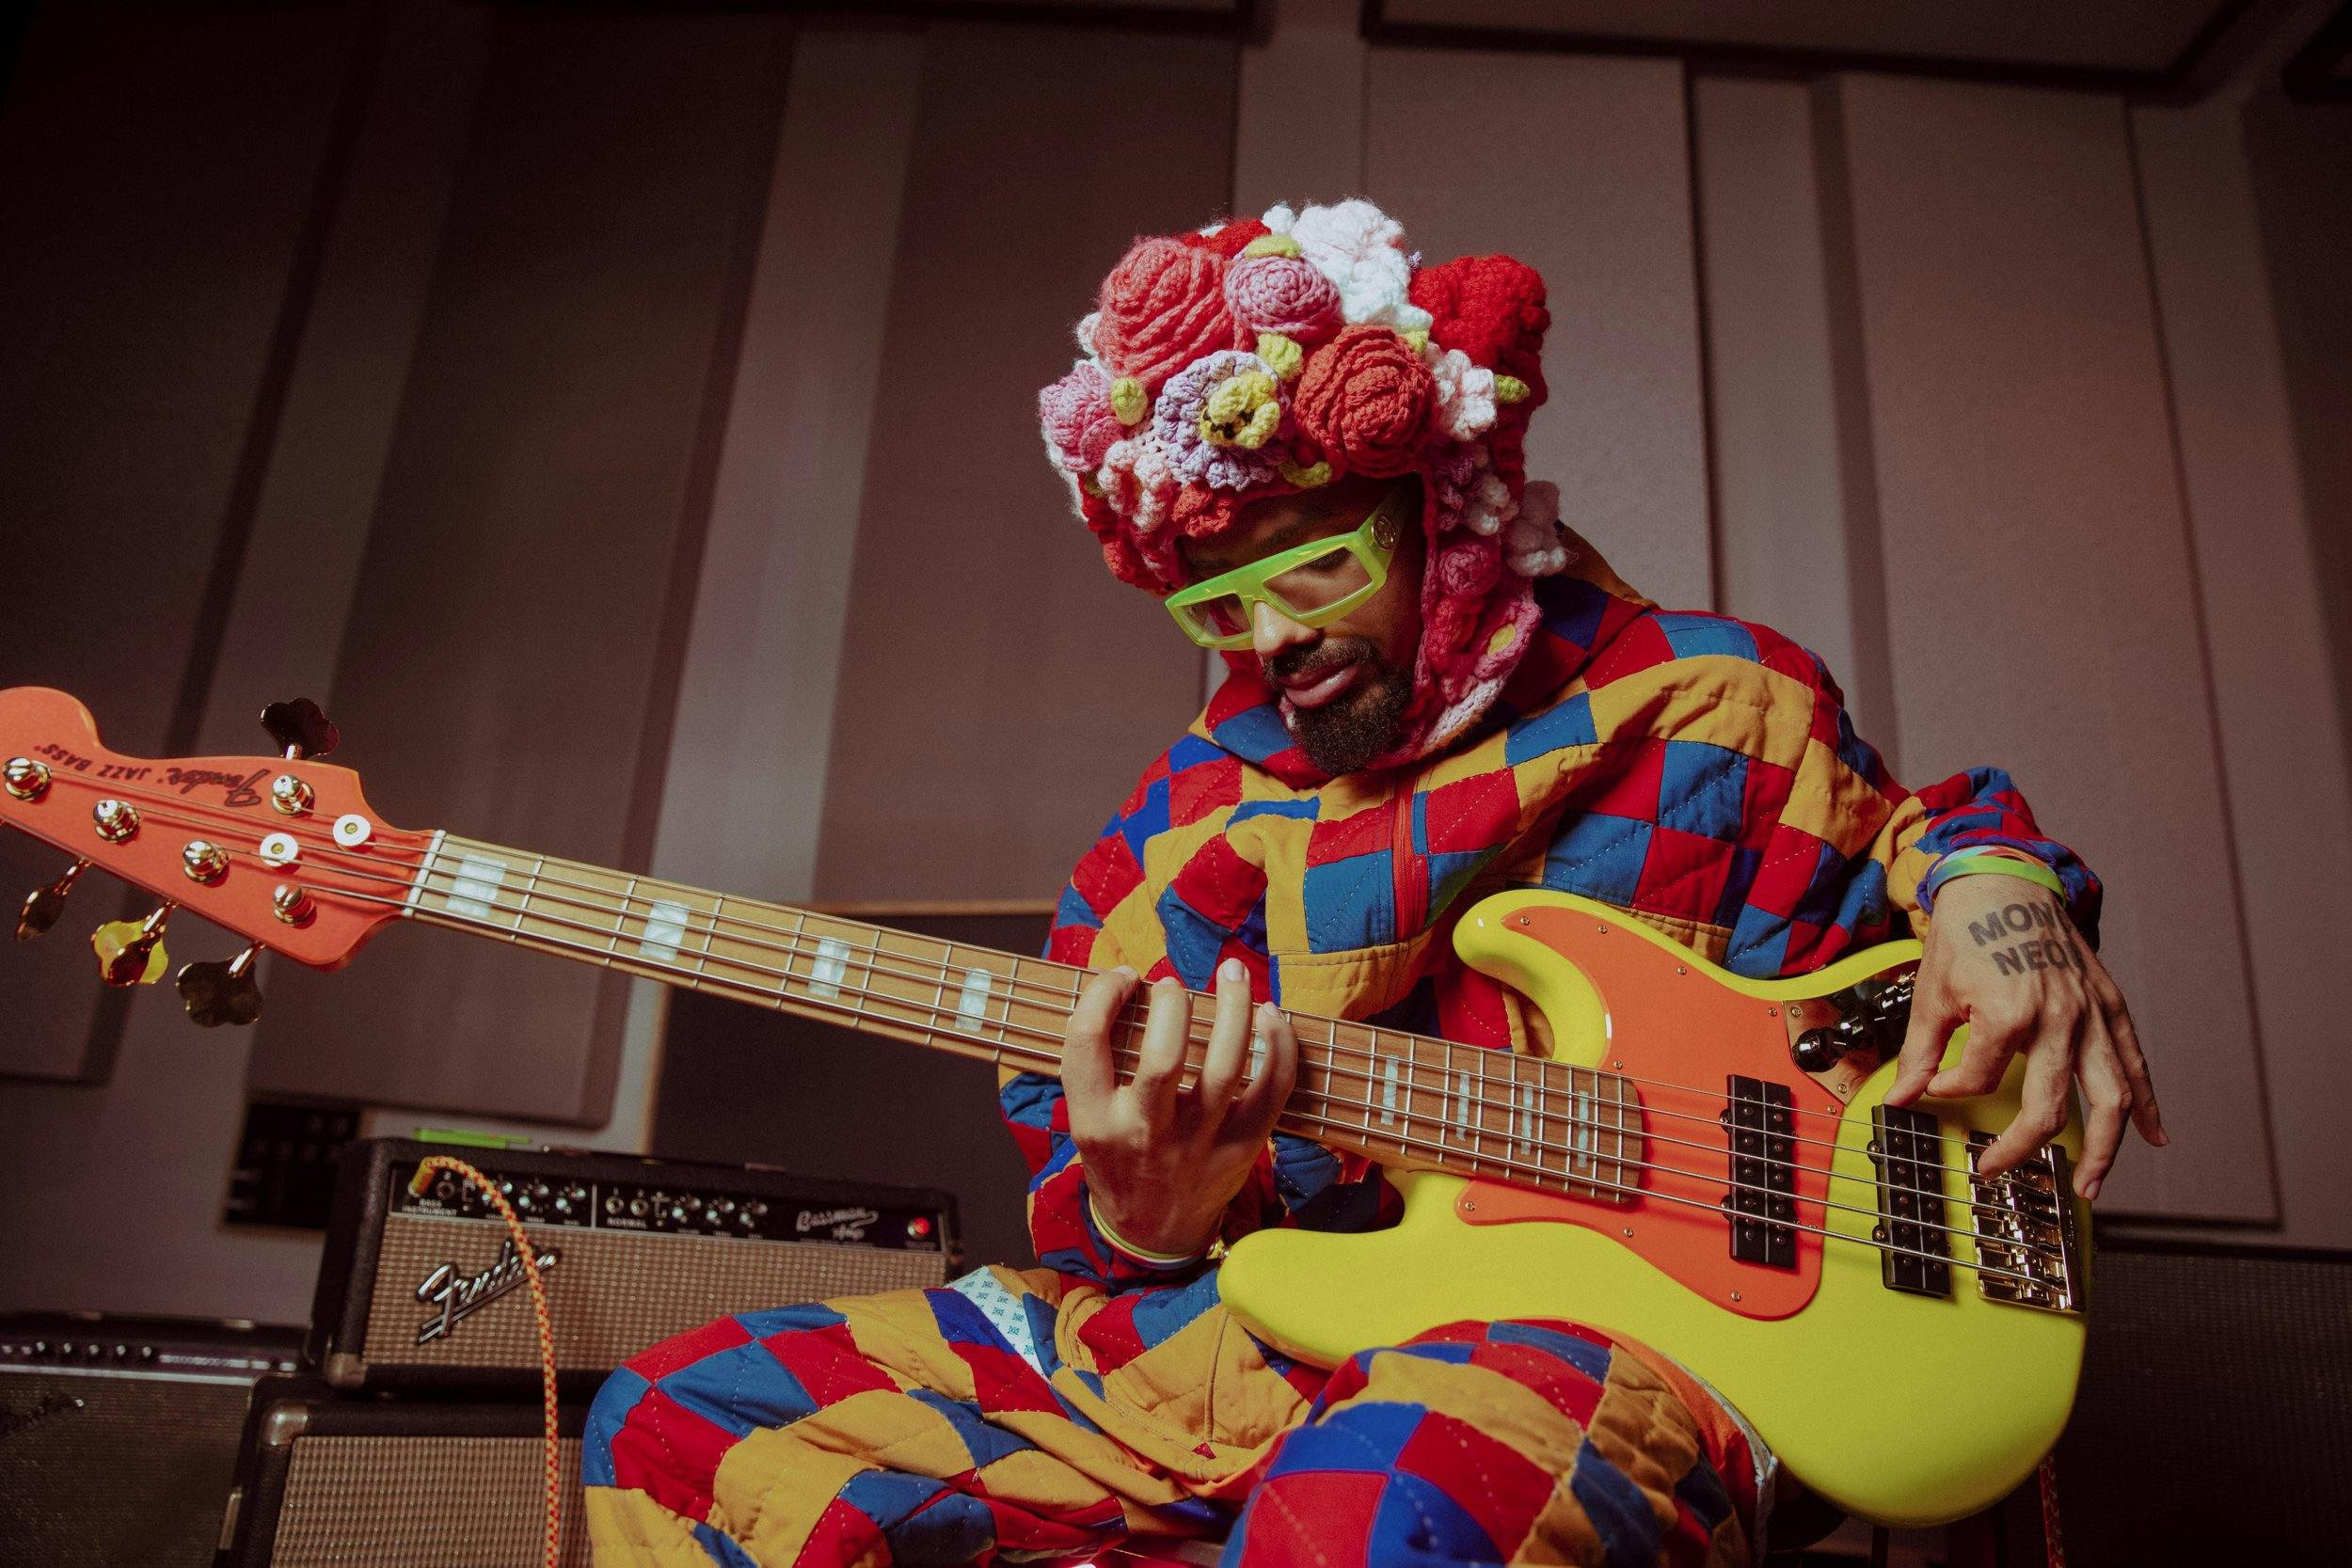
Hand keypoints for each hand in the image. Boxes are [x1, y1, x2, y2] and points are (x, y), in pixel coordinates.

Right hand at [1059, 957, 1297, 1258]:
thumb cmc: (1120, 1162)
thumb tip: (1123, 987)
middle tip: (1173, 983)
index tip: (1124, 977)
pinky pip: (1271, 1091)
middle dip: (1173, 1004)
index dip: (1104, 994)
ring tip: (1234, 974)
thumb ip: (1096, 1067)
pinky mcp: (1240, 1150)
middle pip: (1163, 1056)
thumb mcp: (1086, 1122)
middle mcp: (1145, 1133)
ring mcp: (1197, 1145)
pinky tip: (1270, 1017)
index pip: (1087, 1041)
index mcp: (1094, 1121)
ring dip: (1235, 1009)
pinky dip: (1278, 1047)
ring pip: (1225, 1067)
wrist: (1153, 1234)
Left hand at [1885, 873, 2165, 1200]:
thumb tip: (1902, 1098)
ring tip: (2092, 1186)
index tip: (1936, 1086)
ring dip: (2106, 1149)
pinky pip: (2135, 1062)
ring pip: (2111, 1097)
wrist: (2003, 879)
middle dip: (2020, 1148)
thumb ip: (1920, 1053)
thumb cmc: (1967, 932)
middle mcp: (2059, 1019)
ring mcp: (2091, 1013)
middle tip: (1998, 1170)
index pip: (1979, 1080)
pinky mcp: (2109, 1004)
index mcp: (2009, 1015)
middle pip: (2050, 1109)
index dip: (1951, 1089)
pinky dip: (2148, 1102)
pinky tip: (2155, 1135)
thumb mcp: (1932, 993)